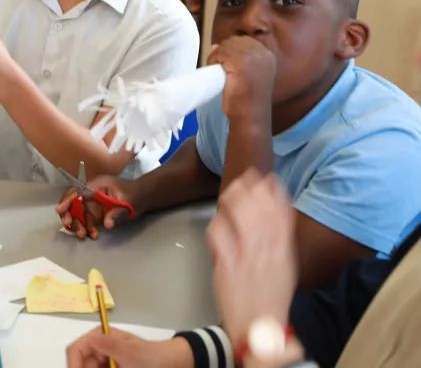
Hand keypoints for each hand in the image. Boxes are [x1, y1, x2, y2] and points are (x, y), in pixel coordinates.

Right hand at [55, 175, 138, 239]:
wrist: (144, 196)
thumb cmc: (135, 194)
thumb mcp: (128, 202)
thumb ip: (117, 212)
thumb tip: (106, 224)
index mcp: (97, 185)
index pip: (78, 191)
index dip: (68, 200)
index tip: (60, 210)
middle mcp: (91, 193)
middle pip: (73, 201)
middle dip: (69, 213)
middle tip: (68, 224)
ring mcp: (93, 202)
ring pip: (78, 213)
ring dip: (78, 224)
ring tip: (82, 235)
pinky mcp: (95, 211)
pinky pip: (86, 220)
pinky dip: (87, 228)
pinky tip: (93, 235)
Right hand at [66, 329, 193, 367]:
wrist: (171, 365)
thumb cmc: (151, 356)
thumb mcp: (131, 352)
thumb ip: (110, 346)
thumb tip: (92, 338)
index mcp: (97, 339)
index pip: (75, 351)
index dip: (73, 365)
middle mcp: (97, 352)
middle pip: (82, 366)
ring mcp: (104, 364)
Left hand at [206, 169, 296, 345]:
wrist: (259, 327)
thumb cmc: (271, 298)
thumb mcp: (285, 268)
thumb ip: (280, 242)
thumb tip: (277, 219)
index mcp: (283, 252)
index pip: (281, 214)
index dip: (275, 193)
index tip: (270, 178)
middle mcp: (266, 251)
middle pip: (260, 210)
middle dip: (253, 188)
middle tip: (248, 175)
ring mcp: (245, 256)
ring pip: (239, 218)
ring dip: (235, 199)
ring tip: (231, 190)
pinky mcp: (226, 265)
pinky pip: (219, 236)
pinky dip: (217, 224)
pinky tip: (217, 218)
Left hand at [208, 36, 275, 125]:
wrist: (250, 117)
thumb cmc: (247, 99)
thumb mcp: (246, 75)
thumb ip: (236, 58)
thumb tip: (215, 45)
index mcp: (268, 55)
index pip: (245, 41)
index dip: (233, 49)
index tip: (228, 63)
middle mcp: (263, 53)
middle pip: (236, 40)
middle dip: (224, 50)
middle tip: (221, 66)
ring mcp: (252, 57)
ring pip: (226, 45)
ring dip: (218, 55)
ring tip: (219, 69)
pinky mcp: (239, 63)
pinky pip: (220, 52)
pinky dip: (214, 59)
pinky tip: (217, 69)